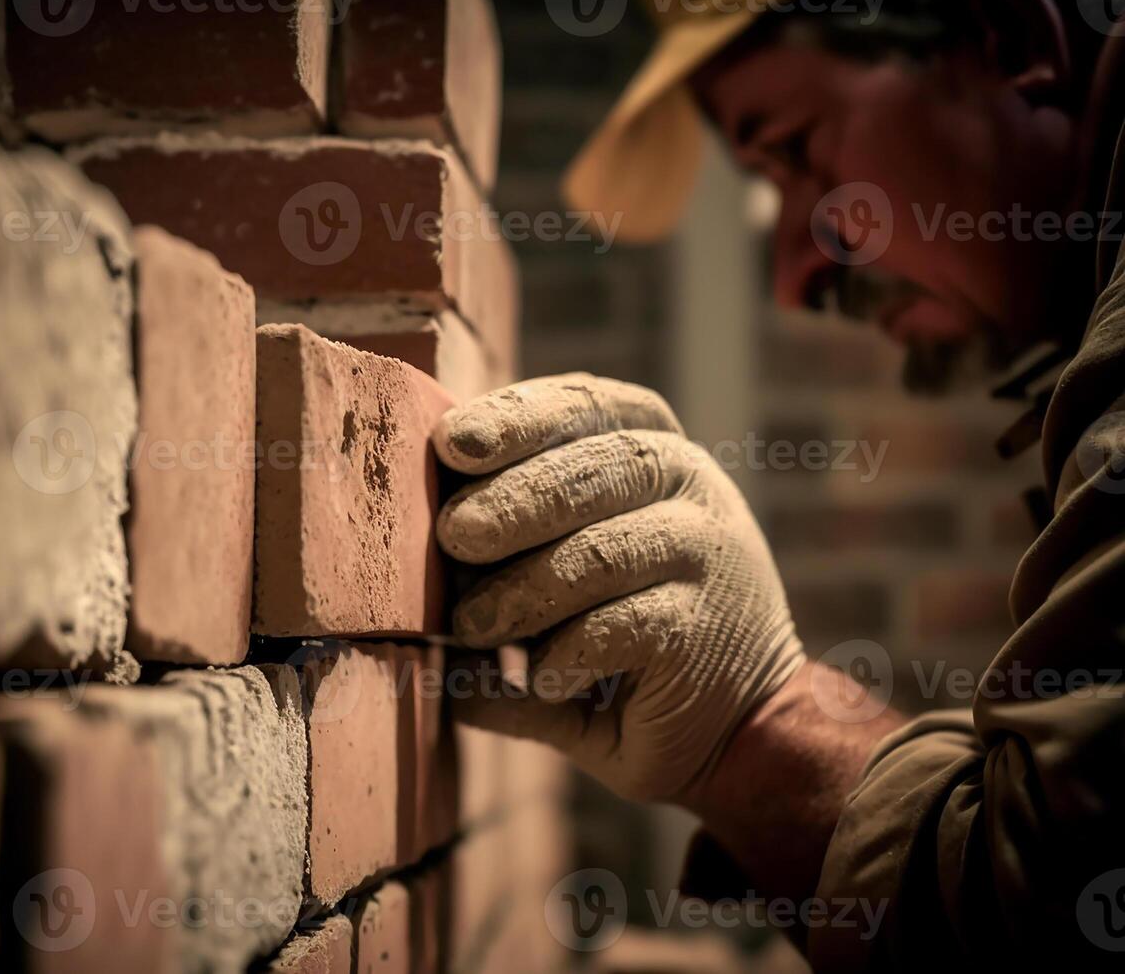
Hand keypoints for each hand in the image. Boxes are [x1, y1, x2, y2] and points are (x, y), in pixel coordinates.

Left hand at [435, 373, 805, 804]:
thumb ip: (499, 552)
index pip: (586, 405)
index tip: (453, 442)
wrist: (731, 725)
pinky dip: (563, 653)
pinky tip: (538, 676)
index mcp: (649, 447)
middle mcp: (690, 483)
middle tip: (453, 535)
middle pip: (593, 470)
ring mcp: (706, 553)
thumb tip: (400, 558)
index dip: (520, 415)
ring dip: (522, 590)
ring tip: (471, 625)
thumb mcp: (561, 577)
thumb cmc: (617, 634)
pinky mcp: (702, 629)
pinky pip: (617, 627)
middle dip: (511, 500)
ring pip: (599, 552)